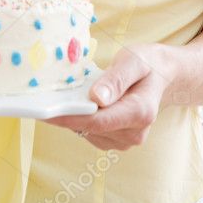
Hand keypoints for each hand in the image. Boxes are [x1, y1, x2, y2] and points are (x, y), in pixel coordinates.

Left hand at [46, 43, 173, 151]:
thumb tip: (96, 98)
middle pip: (90, 128)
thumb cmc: (147, 64)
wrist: (161, 76)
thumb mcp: (133, 61)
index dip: (69, 117)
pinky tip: (73, 104)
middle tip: (41, 101)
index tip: (46, 111)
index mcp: (140, 112)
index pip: (98, 121)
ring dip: (71, 118)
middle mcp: (134, 133)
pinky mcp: (116, 141)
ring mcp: (126, 140)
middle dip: (65, 115)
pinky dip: (78, 120)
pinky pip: (90, 133)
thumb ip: (116, 79)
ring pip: (87, 133)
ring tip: (58, 98)